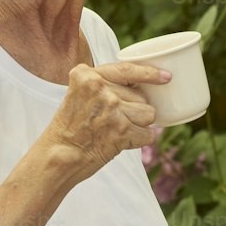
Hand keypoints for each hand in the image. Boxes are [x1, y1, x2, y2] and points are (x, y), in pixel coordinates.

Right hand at [41, 61, 170, 179]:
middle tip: (111, 122)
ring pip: (149, 114)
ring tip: (116, 131)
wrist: (58, 156)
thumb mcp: (78, 95)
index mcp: (87, 75)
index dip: (150, 73)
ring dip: (138, 125)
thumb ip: (103, 85)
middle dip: (135, 110)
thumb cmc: (69, 129)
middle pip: (141, 96)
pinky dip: (138, 142)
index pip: (127, 69)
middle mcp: (99, 88)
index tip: (166, 77)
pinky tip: (119, 143)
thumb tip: (143, 85)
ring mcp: (111, 108)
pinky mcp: (120, 130)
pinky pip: (148, 135)